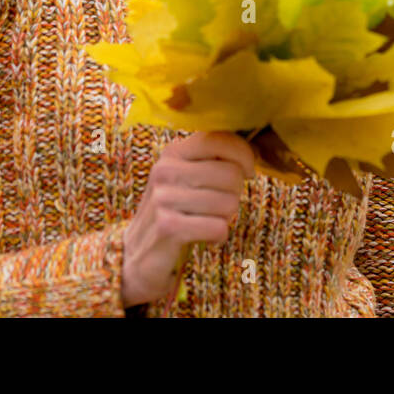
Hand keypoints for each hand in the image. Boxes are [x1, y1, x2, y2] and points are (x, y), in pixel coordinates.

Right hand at [120, 131, 254, 308]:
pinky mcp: (168, 227)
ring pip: (229, 203)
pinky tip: (203, 236)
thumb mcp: (187, 176)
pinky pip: (219, 228)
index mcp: (173, 152)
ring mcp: (164, 199)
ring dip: (225, 217)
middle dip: (235, 193)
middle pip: (231, 174)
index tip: (248, 171)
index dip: (244, 155)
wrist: (137, 253)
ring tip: (207, 220)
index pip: (220, 139)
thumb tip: (256, 149)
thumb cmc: (175, 210)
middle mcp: (165, 171)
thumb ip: (214, 159)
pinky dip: (218, 235)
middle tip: (218, 205)